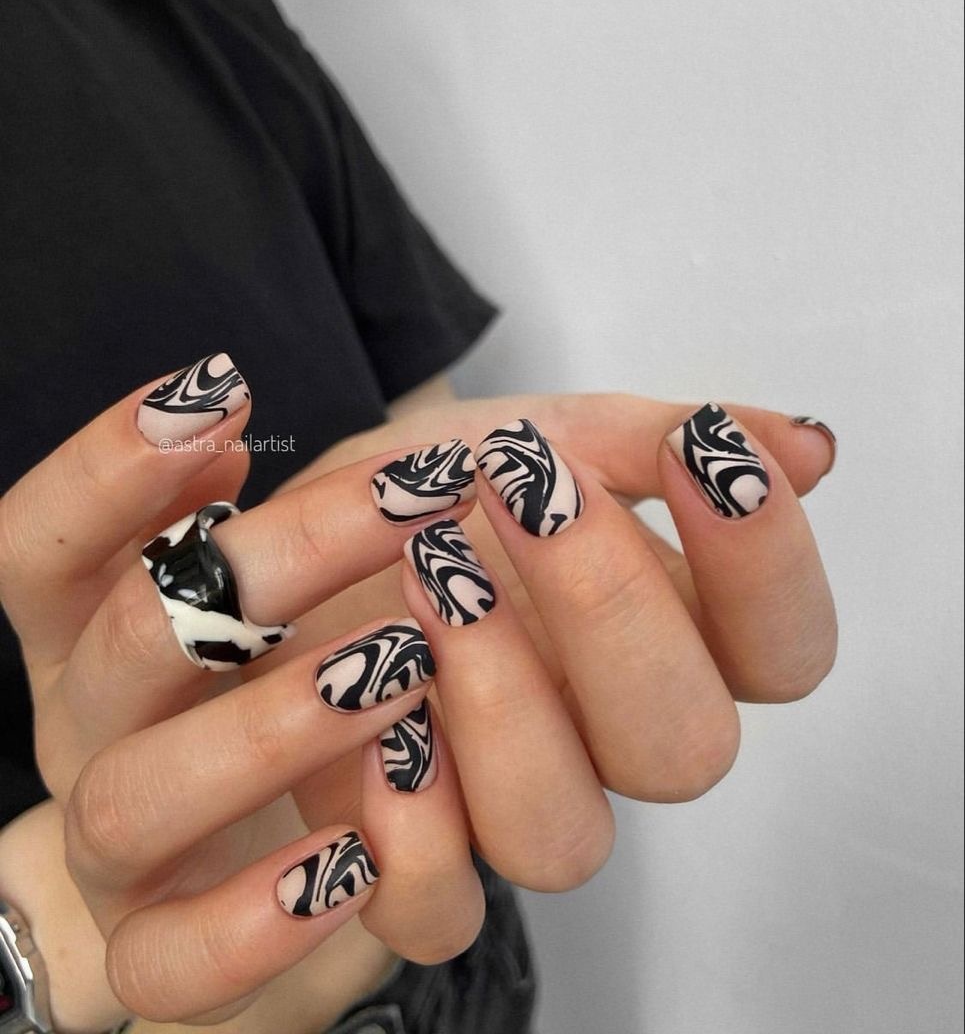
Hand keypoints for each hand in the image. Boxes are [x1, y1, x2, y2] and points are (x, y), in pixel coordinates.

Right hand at [0, 361, 481, 1030]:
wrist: (268, 869)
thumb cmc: (271, 698)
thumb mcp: (260, 596)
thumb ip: (230, 525)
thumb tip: (220, 433)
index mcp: (91, 638)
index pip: (38, 549)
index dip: (107, 470)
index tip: (223, 393)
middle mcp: (87, 739)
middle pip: (127, 643)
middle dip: (272, 561)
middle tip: (402, 499)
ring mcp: (119, 857)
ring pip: (136, 799)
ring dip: (270, 727)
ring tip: (401, 664)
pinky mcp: (169, 962)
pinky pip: (180, 970)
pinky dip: (263, 920)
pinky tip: (360, 855)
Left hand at [255, 389, 836, 947]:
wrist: (319, 529)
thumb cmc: (451, 489)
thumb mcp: (549, 432)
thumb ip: (659, 442)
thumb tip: (810, 450)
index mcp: (674, 641)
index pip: (785, 651)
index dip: (766, 565)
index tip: (700, 450)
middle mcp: (611, 738)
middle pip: (683, 749)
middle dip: (611, 608)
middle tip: (530, 487)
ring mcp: (518, 802)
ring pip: (564, 838)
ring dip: (502, 701)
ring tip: (430, 568)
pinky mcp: (415, 856)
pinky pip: (441, 912)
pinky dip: (413, 832)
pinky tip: (383, 718)